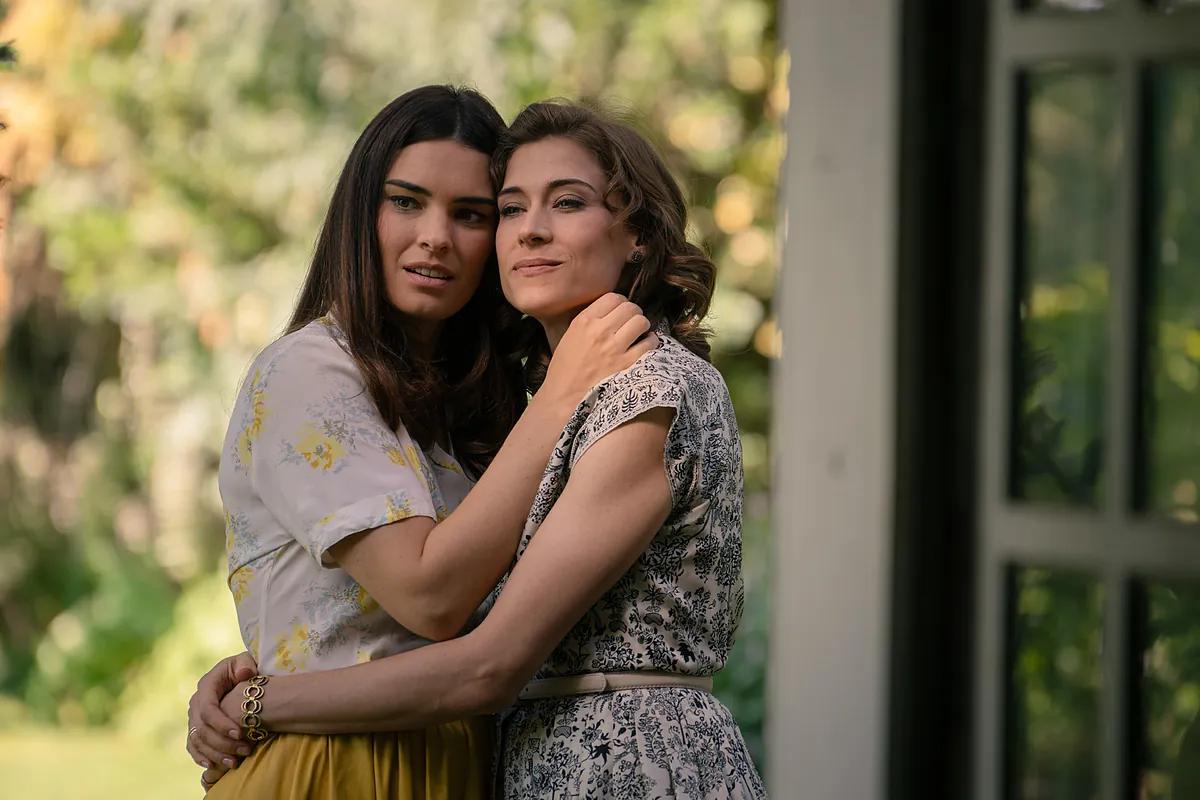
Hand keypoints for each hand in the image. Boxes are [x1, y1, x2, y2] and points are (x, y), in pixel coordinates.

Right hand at [186, 652, 257, 777]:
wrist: (240, 676)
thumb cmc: (246, 668)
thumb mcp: (247, 661)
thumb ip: (246, 664)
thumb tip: (244, 674)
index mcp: (207, 685)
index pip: (208, 708)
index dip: (221, 723)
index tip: (239, 733)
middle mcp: (196, 702)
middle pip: (202, 728)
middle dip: (223, 742)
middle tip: (245, 750)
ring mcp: (194, 717)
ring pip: (197, 740)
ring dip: (215, 753)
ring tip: (235, 762)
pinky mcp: (196, 728)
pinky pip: (193, 746)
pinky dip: (200, 757)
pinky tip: (213, 766)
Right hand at [540, 293, 657, 405]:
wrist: (564, 398)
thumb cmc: (565, 369)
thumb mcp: (570, 336)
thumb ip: (589, 322)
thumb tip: (612, 312)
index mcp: (584, 321)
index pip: (613, 297)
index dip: (620, 303)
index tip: (620, 312)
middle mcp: (600, 330)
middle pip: (630, 307)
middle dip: (633, 313)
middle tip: (631, 323)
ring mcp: (615, 348)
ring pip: (641, 321)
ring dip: (643, 326)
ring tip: (639, 334)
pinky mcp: (627, 364)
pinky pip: (649, 343)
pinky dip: (650, 342)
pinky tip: (645, 346)